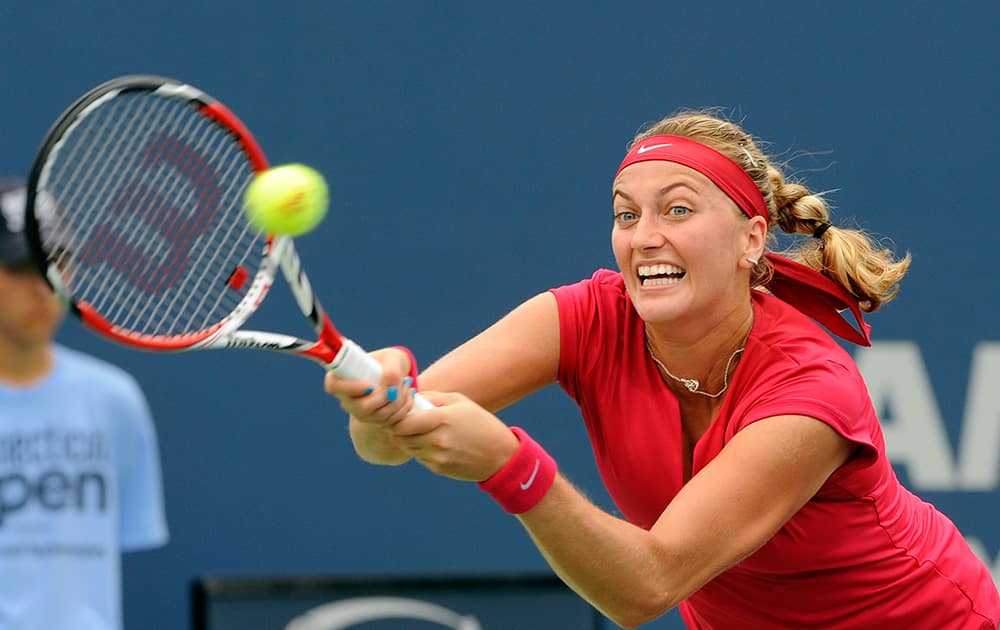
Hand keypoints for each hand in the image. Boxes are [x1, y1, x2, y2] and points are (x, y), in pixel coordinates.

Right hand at [324, 347, 416, 427]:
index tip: (369, 385)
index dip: (349, 388)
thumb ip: (391, 369)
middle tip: (401, 380)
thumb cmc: (389, 361)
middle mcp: (347, 398)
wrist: (396, 374)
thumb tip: (390, 388)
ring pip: (380, 415)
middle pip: (363, 407)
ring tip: (407, 384)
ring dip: (400, 400)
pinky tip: (408, 394)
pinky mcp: (374, 421)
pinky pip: (391, 421)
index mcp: (342, 377)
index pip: (333, 385)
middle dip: (387, 396)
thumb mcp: (392, 357)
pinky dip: (404, 407)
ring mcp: (360, 413)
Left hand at [390, 391, 519, 481]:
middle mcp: (437, 440)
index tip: (402, 413)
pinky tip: (433, 443)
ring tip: (421, 431)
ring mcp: (437, 457)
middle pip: (401, 436)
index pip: (402, 422)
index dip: (397, 418)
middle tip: (407, 421)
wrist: (500, 455)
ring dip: (409, 439)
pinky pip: (419, 457)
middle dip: (400, 428)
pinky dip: (421, 450)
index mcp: (442, 419)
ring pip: (408, 447)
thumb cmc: (480, 423)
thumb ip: (432, 398)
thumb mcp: (460, 401)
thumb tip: (411, 397)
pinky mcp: (438, 469)